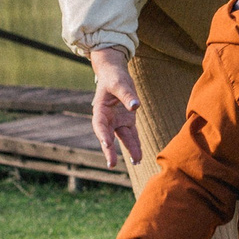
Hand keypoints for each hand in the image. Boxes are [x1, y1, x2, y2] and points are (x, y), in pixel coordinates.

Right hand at [89, 46, 141, 167]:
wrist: (116, 74)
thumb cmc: (114, 77)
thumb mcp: (120, 83)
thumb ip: (127, 95)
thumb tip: (135, 107)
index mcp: (100, 110)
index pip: (99, 125)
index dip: (102, 135)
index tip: (107, 144)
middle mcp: (107, 119)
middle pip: (108, 137)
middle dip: (110, 151)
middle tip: (111, 164)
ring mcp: (117, 121)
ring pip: (123, 138)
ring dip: (129, 149)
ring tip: (137, 161)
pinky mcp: (127, 121)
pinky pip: (132, 134)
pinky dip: (136, 144)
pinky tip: (139, 157)